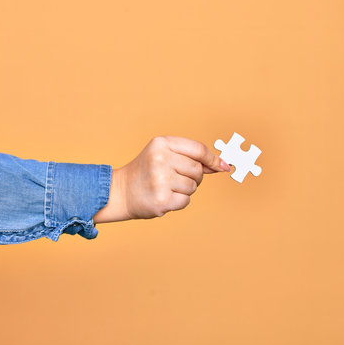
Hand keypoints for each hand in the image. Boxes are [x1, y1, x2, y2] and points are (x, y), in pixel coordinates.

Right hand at [93, 136, 230, 222]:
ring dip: (185, 189)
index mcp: (161, 143)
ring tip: (167, 187)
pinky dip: (179, 201)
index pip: (198, 149)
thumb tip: (221, 163)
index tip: (223, 166)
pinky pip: (186, 200)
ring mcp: (160, 180)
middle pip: (198, 170)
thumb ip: (190, 157)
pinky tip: (165, 197)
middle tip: (177, 178)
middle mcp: (160, 159)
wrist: (120, 192)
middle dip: (194, 177)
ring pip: (193, 186)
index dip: (213, 159)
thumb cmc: (146, 172)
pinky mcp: (162, 199)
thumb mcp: (163, 154)